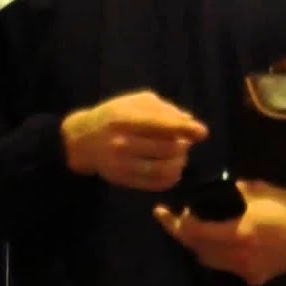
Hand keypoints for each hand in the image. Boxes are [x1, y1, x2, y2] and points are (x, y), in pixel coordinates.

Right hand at [60, 90, 207, 191]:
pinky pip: (156, 184)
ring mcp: (121, 165)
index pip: (161, 126)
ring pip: (164, 169)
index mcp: (125, 119)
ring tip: (180, 155)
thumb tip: (188, 121)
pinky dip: (171, 177)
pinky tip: (173, 168)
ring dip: (180, 162)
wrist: (82, 140)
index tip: (202, 132)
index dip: (186, 130)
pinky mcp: (123, 180)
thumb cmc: (114, 115)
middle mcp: (122, 143)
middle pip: (168, 148)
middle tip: (185, 141)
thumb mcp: (136, 101)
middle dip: (184, 145)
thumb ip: (163, 109)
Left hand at [153, 180, 285, 285]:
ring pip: (209, 261)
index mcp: (236, 233)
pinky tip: (227, 241)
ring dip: (199, 246)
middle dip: (183, 234)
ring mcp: (245, 270)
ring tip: (198, 229)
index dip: (173, 222)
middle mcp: (236, 256)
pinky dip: (221, 255)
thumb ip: (231, 192)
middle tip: (175, 219)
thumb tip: (211, 192)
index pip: (193, 232)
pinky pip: (228, 267)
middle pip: (196, 249)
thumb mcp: (258, 189)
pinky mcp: (255, 277)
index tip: (161, 212)